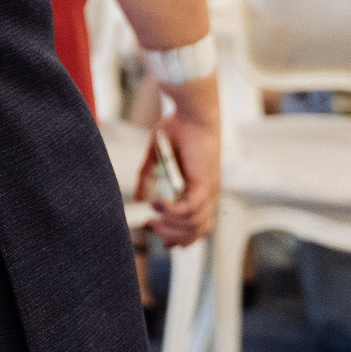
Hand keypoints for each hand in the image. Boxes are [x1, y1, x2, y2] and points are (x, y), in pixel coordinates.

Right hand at [141, 108, 219, 247]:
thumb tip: (141, 199)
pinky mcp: (205, 185)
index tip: (159, 239)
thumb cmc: (178, 130)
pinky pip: (189, 210)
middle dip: (170, 236)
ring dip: (169, 226)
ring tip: (151, 217)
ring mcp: (209, 192)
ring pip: (193, 225)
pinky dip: (171, 211)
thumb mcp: (157, 158)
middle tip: (149, 225)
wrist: (194, 113)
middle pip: (195, 232)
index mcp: (200, 191)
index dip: (180, 239)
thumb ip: (148, 178)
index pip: (197, 227)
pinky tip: (157, 204)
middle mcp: (208, 195)